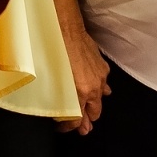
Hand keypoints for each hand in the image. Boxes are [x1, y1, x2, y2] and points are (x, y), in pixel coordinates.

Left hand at [53, 0, 110, 134]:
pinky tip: (95, 89)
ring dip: (93, 105)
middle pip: (94, 113)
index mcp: (81, 92)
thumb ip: (58, 96)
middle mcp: (94, 87)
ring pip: (100, 99)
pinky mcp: (102, 66)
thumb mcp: (52, 78)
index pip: (78, 120)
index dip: (69, 127)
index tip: (62, 127)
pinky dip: (98, 89)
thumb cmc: (54, 51)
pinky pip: (103, 84)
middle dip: (85, 121)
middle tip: (78, 125)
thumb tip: (61, 108)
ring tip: (86, 110)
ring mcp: (100, 77)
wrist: (65, 28)